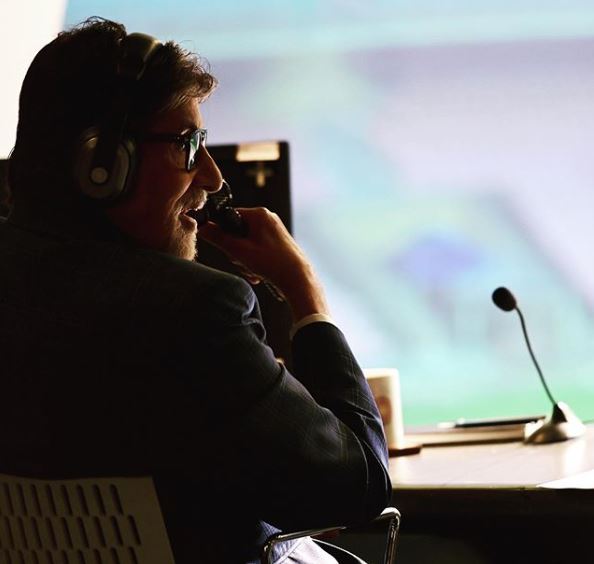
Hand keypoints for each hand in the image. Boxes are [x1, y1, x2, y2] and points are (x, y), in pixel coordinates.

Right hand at [198, 207, 328, 320]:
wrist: (298, 279)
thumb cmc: (272, 263)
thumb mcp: (239, 251)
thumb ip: (217, 238)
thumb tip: (201, 227)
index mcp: (259, 214)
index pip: (229, 216)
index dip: (223, 234)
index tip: (226, 248)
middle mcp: (267, 219)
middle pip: (237, 232)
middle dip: (236, 252)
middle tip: (243, 262)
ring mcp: (274, 231)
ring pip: (246, 244)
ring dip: (245, 261)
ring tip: (254, 270)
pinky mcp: (277, 244)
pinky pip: (257, 250)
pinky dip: (255, 263)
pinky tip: (259, 275)